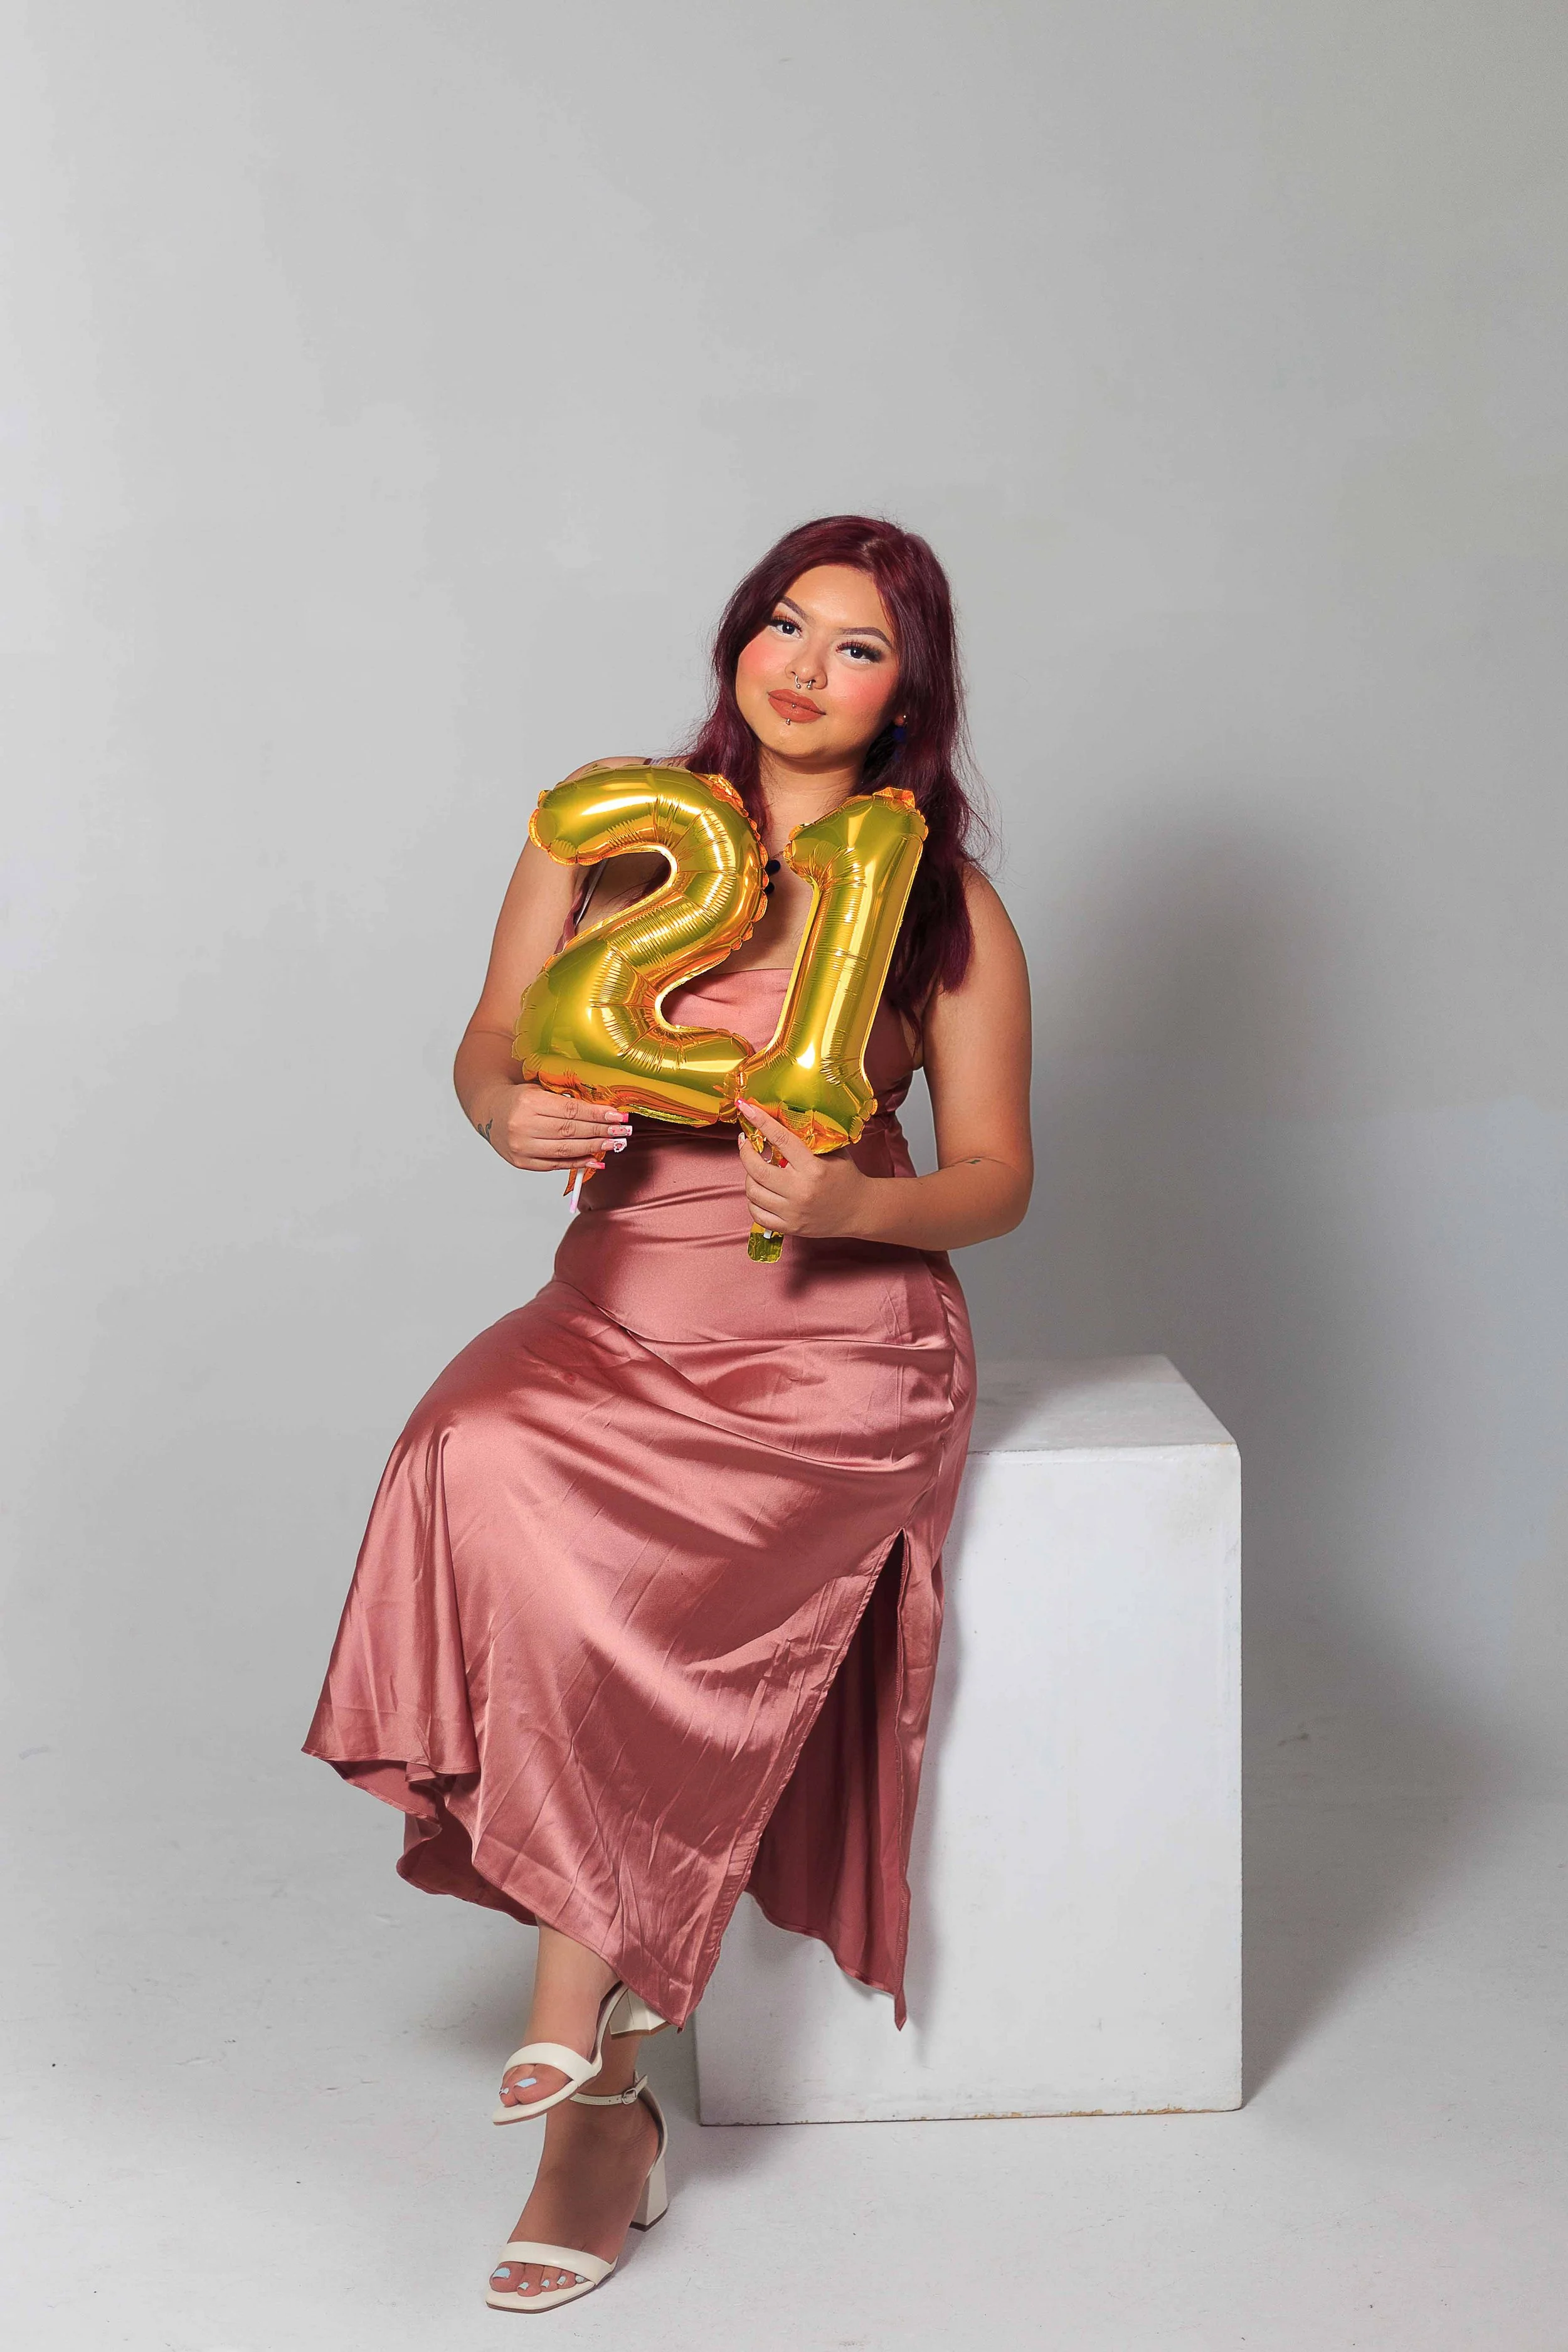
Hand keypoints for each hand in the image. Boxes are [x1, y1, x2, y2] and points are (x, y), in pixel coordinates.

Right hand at [473, 1081, 632, 1172]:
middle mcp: (523, 1125)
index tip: (617, 1116)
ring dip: (593, 1148)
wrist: (489, 1111)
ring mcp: (522, 1146)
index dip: (596, 1114)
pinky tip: (595, 1160)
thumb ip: (565, 1099)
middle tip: (622, 1132)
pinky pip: (555, 1164)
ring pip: (565, 1149)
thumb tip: (602, 1112)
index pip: (570, 1110)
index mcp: (529, 1102)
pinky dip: (577, 1162)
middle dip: (601, 1131)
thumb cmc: (520, 1098)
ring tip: (614, 1144)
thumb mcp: (540, 1089)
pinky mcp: (522, 1162)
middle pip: (570, 1131)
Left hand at [736, 1099, 870, 1239]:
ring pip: (753, 1192)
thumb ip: (812, 1137)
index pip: (781, 1140)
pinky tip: (760, 1192)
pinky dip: (753, 1201)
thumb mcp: (836, 1152)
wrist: (859, 1211)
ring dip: (749, 1177)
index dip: (761, 1122)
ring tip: (755, 1169)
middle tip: (746, 1144)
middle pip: (758, 1170)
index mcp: (813, 1168)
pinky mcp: (790, 1227)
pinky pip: (757, 1214)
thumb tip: (784, 1117)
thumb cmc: (846, 1178)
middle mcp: (801, 1190)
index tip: (747, 1108)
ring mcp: (793, 1212)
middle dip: (746, 1153)